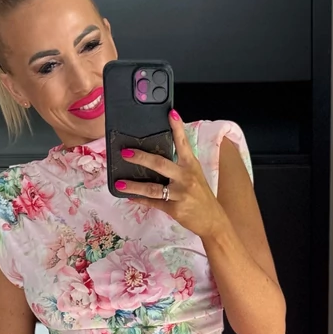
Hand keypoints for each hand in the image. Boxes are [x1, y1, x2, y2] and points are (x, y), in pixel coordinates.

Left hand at [115, 110, 225, 239]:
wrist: (212, 220)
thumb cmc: (201, 195)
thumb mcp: (195, 175)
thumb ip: (180, 163)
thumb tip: (158, 154)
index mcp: (191, 165)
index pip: (183, 143)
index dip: (177, 127)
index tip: (171, 113)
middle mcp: (186, 177)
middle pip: (160, 164)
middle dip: (141, 158)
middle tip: (125, 153)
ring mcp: (180, 194)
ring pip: (153, 188)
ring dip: (134, 186)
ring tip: (120, 183)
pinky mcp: (174, 209)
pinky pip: (153, 203)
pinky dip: (140, 200)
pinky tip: (129, 196)